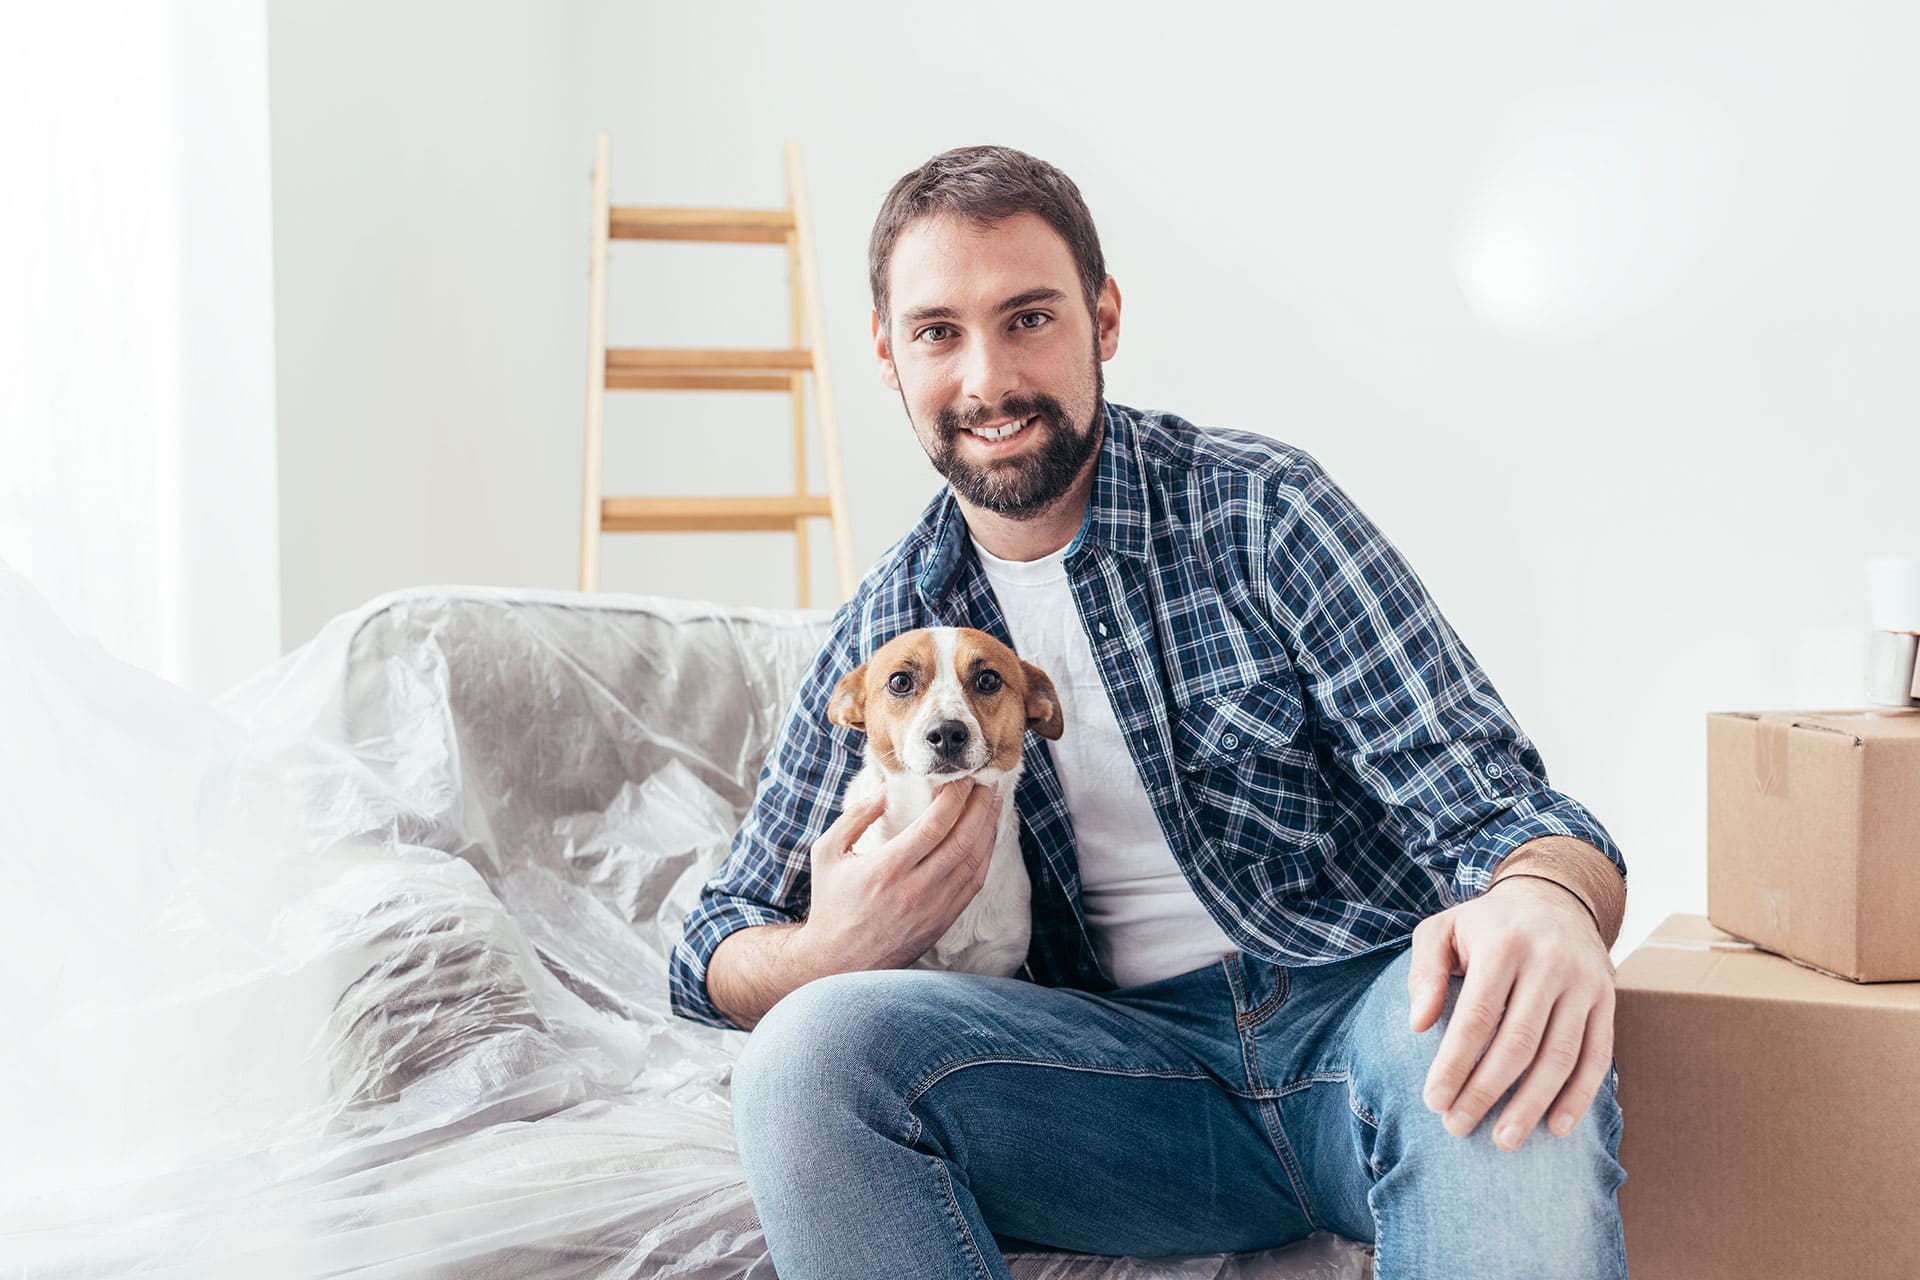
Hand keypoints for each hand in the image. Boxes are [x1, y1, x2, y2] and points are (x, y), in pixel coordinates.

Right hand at [800, 779, 1003, 973]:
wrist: (839, 962)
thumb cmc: (831, 904)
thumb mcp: (827, 853)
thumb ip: (855, 817)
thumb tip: (885, 791)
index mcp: (888, 868)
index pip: (935, 824)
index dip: (954, 797)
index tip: (961, 779)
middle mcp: (916, 888)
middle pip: (962, 839)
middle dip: (979, 806)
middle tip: (986, 783)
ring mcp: (934, 907)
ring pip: (974, 861)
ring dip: (988, 828)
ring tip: (993, 803)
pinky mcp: (943, 921)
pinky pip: (974, 883)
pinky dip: (985, 856)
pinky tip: (987, 838)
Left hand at [1408, 876, 1615, 1150]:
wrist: (1553, 898)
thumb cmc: (1486, 925)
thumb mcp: (1443, 930)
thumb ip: (1425, 972)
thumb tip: (1417, 1024)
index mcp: (1504, 945)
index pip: (1477, 1017)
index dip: (1455, 1064)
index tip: (1433, 1102)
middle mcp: (1550, 963)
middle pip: (1517, 1043)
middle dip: (1485, 1092)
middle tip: (1458, 1127)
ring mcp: (1584, 983)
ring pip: (1559, 1056)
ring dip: (1531, 1104)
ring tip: (1504, 1140)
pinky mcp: (1607, 1000)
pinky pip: (1597, 1056)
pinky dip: (1579, 1096)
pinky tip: (1557, 1127)